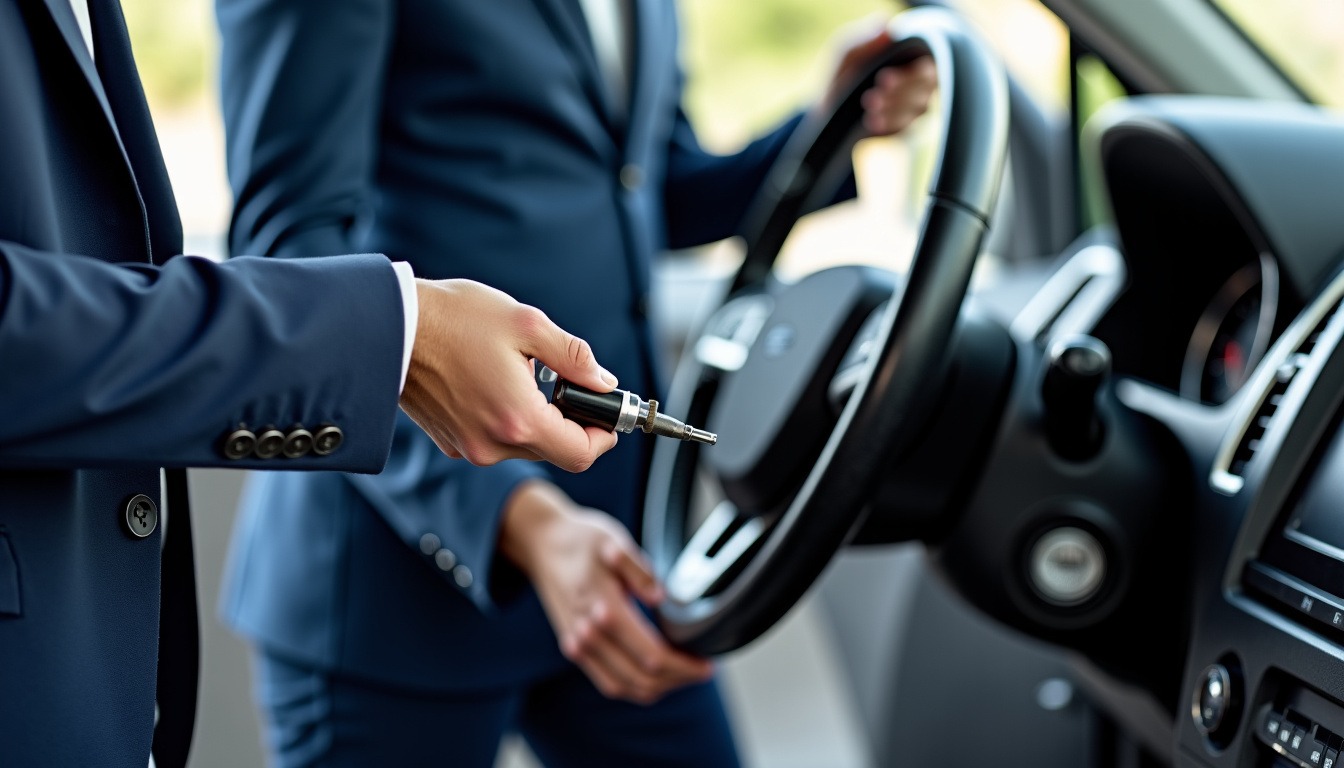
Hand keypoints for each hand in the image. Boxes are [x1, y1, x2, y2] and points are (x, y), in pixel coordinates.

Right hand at [400, 279, 618, 471]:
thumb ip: (574, 357)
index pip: (581, 454)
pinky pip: (494, 439)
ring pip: (524, 445)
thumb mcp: (527, 324)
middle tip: (570, 385)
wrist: (388, 328)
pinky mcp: (451, 440)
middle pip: (554, 451)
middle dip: (570, 422)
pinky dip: (506, 418)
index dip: (602, 436)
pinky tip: (493, 381)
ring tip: (522, 374)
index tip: (606, 413)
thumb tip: (604, 382)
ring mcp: (469, 446)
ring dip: (536, 418)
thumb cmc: (454, 319)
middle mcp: (493, 445)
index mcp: (518, 420)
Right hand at [499, 481, 714, 703]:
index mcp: (604, 607)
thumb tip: (660, 597)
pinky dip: (632, 686)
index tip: (705, 664)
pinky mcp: (573, 647)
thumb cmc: (581, 539)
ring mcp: (578, 644)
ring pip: (623, 685)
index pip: (651, 655)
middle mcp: (589, 633)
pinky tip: (651, 676)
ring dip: (656, 687)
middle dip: (677, 680)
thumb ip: (639, 570)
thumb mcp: (614, 541)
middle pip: (641, 678)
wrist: (542, 543)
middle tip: (701, 670)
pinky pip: (606, 681)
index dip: (683, 666)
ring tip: (681, 674)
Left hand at [824, 28, 936, 136]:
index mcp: (910, 52)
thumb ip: (863, 40)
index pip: (927, 58)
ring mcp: (917, 102)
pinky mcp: (908, 125)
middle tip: (871, 96)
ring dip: (894, 107)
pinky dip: (889, 123)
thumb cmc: (843, 74)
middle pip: (929, 82)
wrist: (831, 112)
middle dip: (902, 90)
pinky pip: (908, 126)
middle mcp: (920, 76)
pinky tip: (871, 121)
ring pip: (921, 106)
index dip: (910, 71)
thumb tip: (885, 25)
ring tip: (868, 105)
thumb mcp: (846, 54)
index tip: (882, 78)